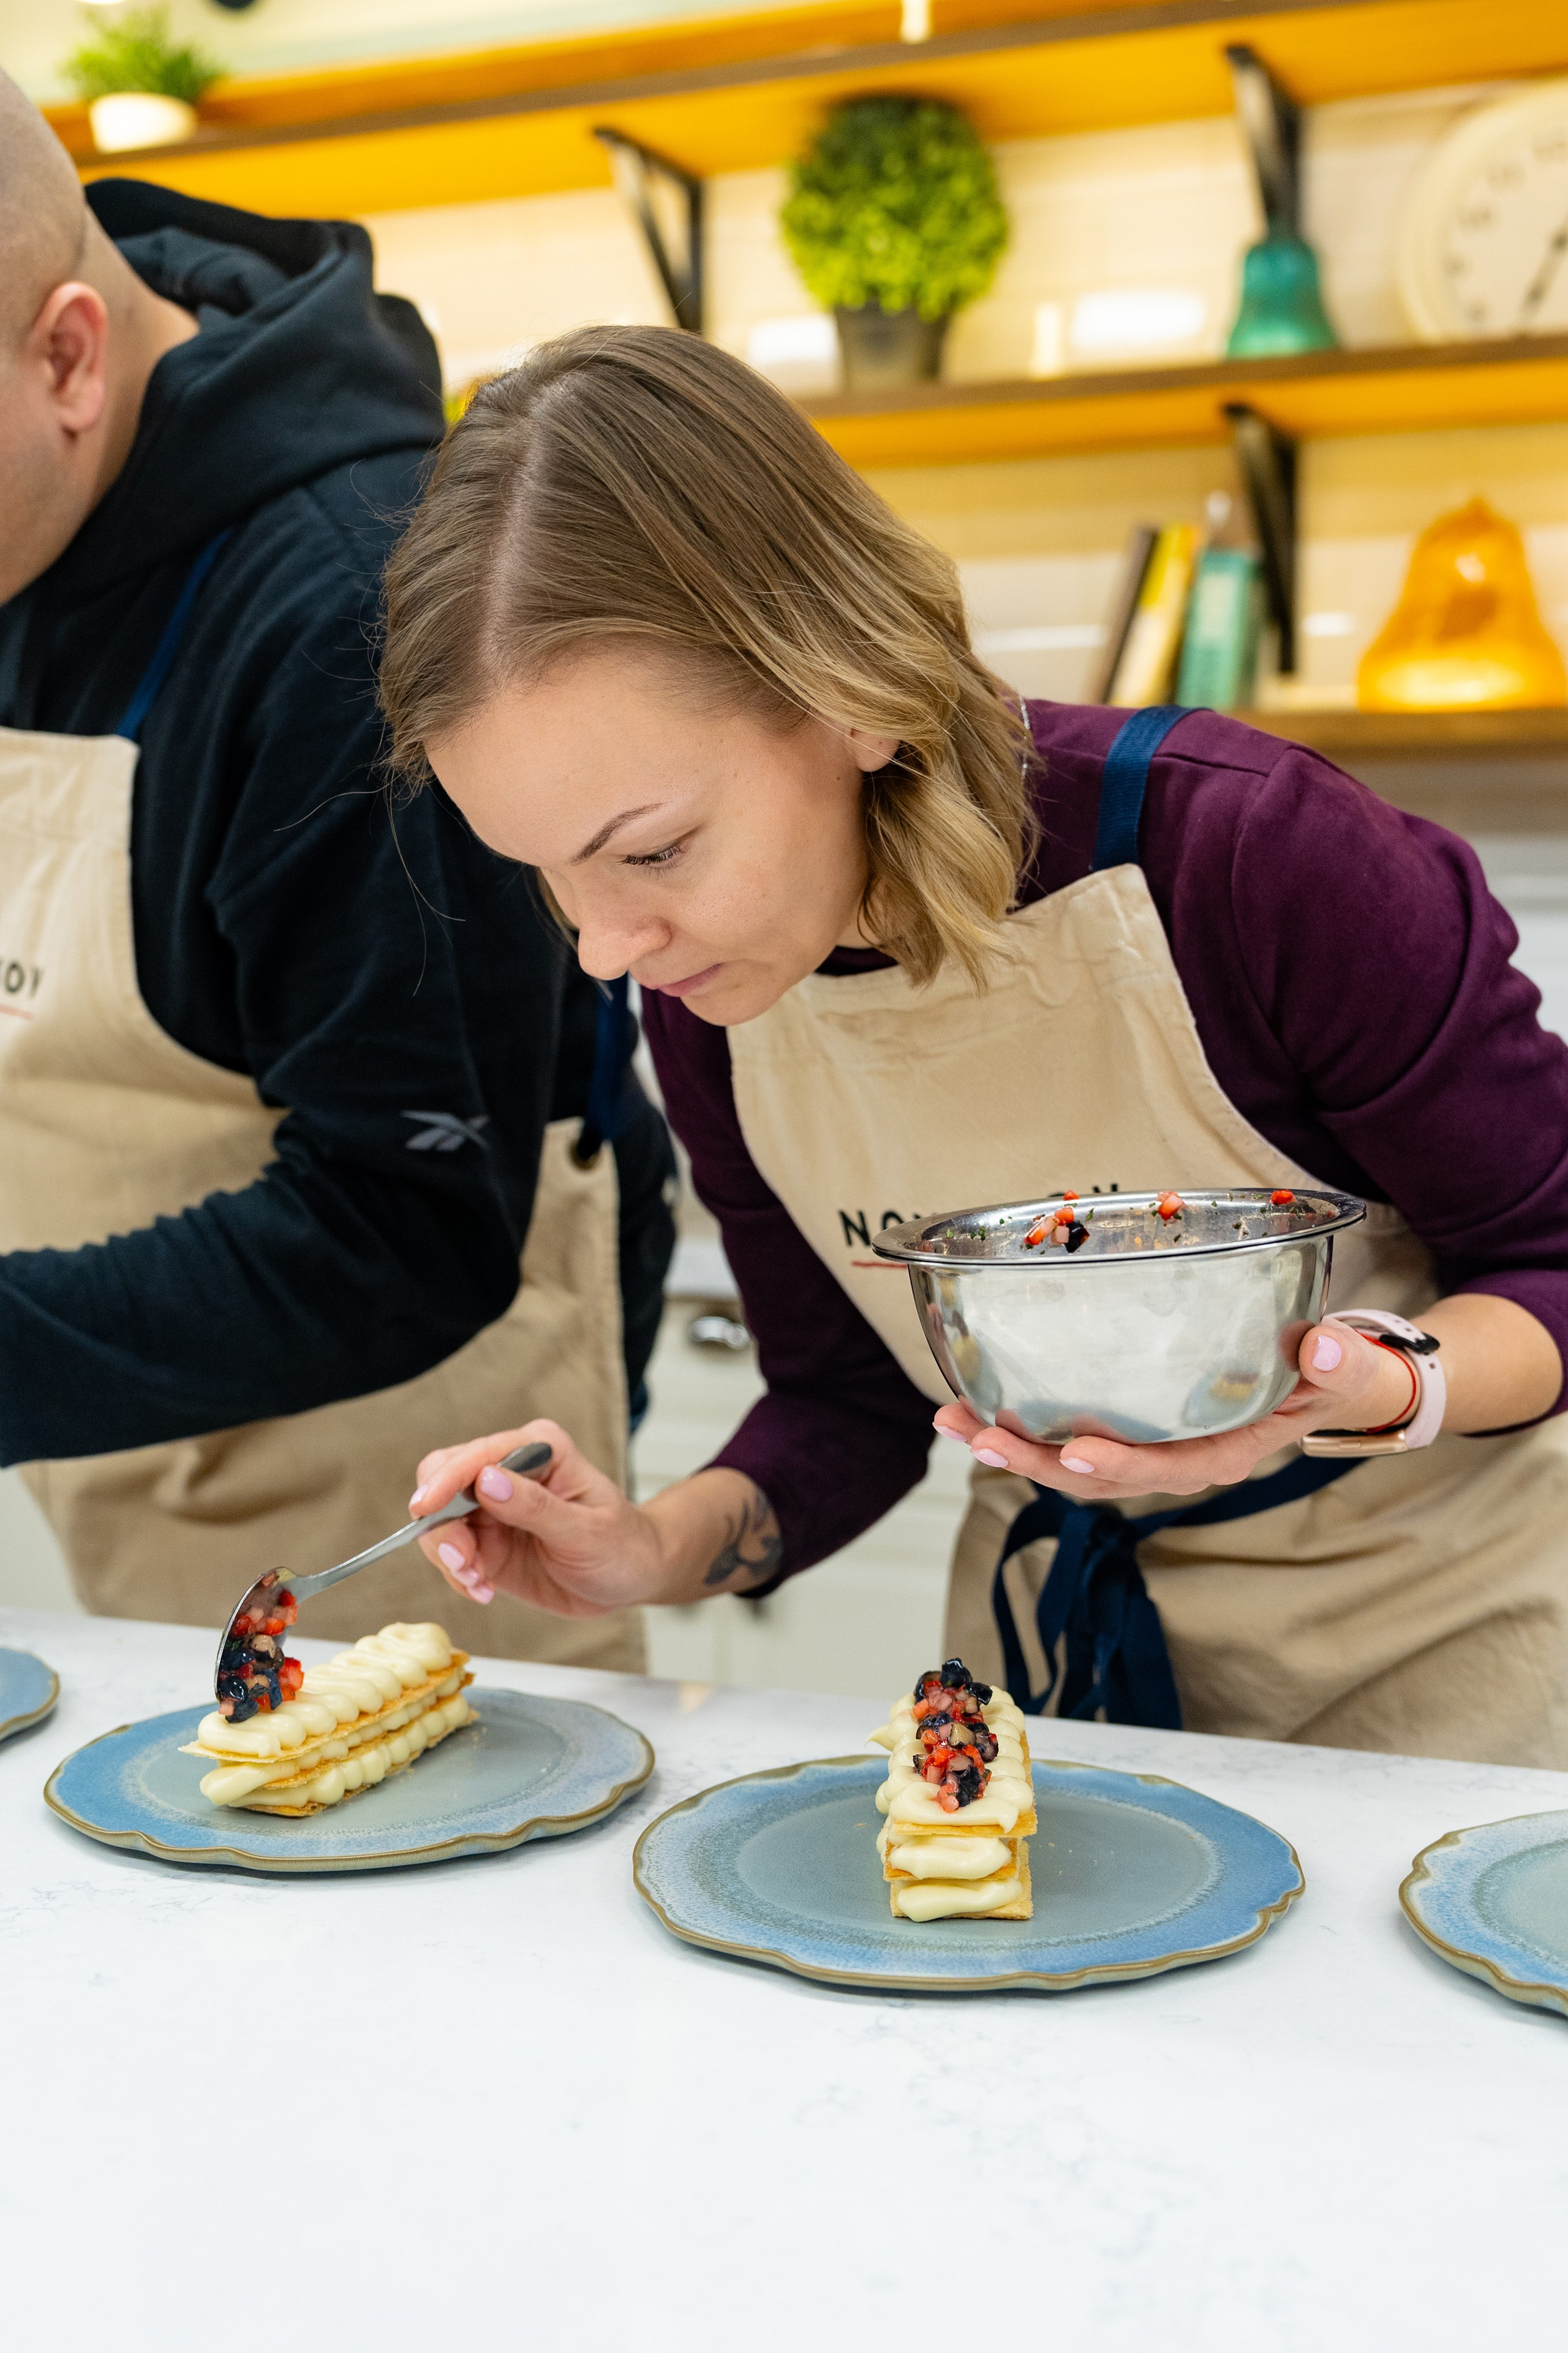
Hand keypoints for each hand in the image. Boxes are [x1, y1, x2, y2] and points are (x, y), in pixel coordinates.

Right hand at [408, 1419, 667, 1617]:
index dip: (446, 1480)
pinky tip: (484, 1589)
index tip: (425, 1509)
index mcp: (538, 1448)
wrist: (631, 1578)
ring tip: (479, 1583)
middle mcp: (508, 1469)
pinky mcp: (487, 1538)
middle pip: (442, 1481)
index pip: (476, 1455)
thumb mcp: (585, 1531)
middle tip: (462, 1563)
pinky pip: (450, 1552)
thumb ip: (535, 1506)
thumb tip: (486, 1480)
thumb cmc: (622, 1545)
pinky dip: (458, 1575)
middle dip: (441, 1525)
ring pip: (439, 1521)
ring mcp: (493, 1505)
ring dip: (449, 1556)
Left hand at [934, 1318, 1416, 1502]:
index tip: (1077, 1453)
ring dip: (1013, 1446)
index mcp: (1229, 1453)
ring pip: (1075, 1463)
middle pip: (1101, 1478)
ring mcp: (1153, 1447)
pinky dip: (1025, 1424)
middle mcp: (1182, 1459)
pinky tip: (978, 1404)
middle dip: (1036, 1463)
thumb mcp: (1346, 1368)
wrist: (1330, 1382)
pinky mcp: (1134, 1427)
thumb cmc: (1334, 1374)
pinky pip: (1074, 1435)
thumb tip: (1320, 1347)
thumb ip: (1337, 1361)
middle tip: (977, 1437)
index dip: (1123, 1465)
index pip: (1170, 1469)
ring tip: (953, 1421)